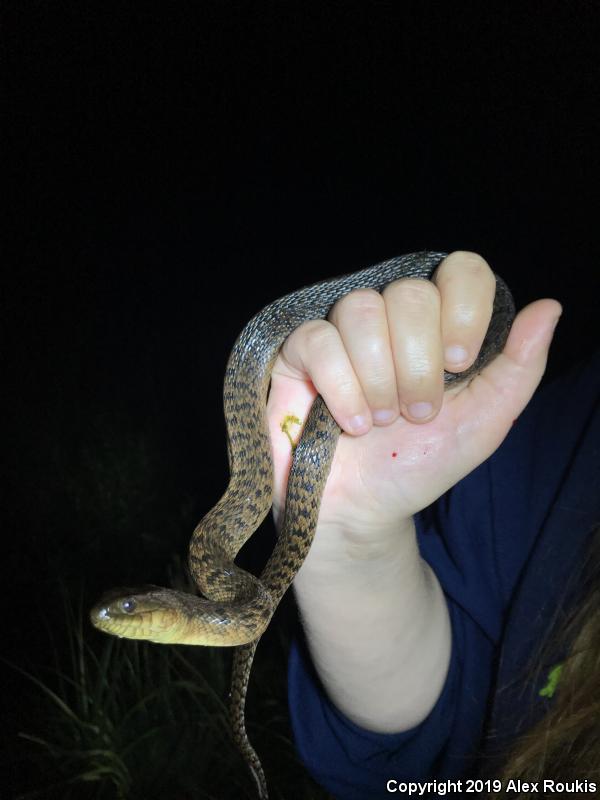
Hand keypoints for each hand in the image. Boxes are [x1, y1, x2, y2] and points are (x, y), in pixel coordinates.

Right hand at [267, 251, 560, 557]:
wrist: (365, 508)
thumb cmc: (421, 463)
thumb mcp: (484, 423)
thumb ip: (519, 368)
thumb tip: (549, 307)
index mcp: (440, 327)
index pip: (460, 271)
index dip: (463, 309)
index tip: (459, 364)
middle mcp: (392, 320)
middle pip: (409, 294)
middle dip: (418, 364)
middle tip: (418, 414)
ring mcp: (343, 332)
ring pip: (360, 310)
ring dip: (379, 378)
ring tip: (383, 422)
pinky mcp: (300, 353)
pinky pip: (318, 340)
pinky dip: (341, 387)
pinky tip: (352, 422)